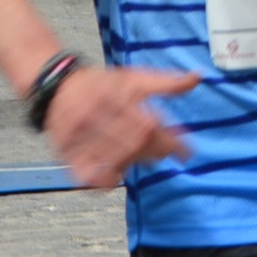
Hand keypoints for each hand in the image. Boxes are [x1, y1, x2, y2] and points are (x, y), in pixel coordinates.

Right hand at [43, 66, 200, 187]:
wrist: (58, 86)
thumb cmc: (102, 84)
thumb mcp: (134, 77)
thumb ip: (166, 82)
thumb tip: (198, 78)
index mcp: (118, 97)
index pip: (150, 126)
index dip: (171, 142)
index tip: (187, 153)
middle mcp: (99, 115)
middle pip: (133, 144)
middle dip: (154, 153)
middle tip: (165, 154)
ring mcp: (81, 135)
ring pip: (113, 159)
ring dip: (133, 163)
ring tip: (142, 160)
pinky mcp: (67, 150)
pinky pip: (85, 172)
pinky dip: (102, 179)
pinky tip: (115, 176)